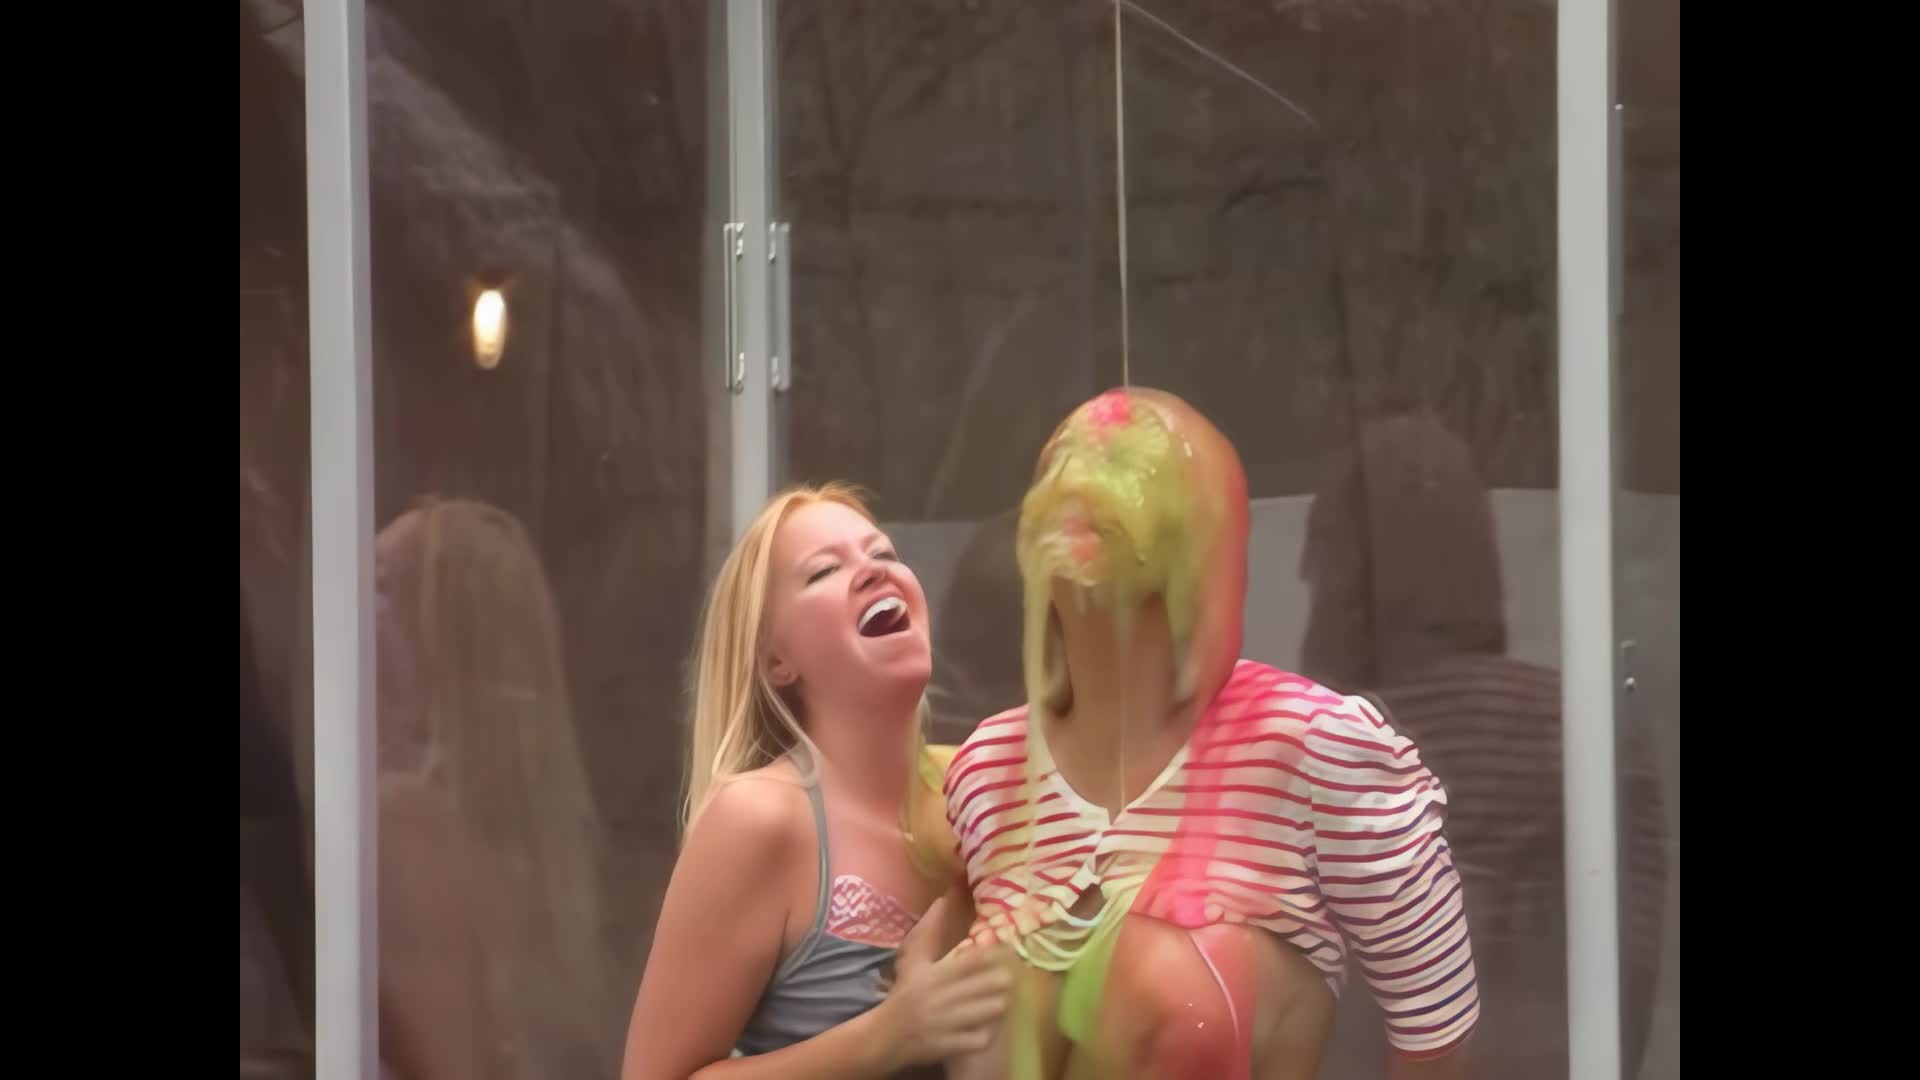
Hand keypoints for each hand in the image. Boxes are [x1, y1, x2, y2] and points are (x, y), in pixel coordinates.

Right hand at [874, 922, 1010, 1069]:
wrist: (887, 1036)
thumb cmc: (904, 993)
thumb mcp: (912, 960)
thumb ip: (929, 931)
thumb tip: (941, 900)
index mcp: (936, 973)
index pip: (975, 959)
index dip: (995, 953)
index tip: (1006, 950)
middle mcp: (944, 997)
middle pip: (992, 984)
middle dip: (1003, 980)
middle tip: (1005, 978)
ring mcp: (949, 1023)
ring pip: (993, 1010)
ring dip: (999, 1004)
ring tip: (999, 1000)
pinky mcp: (952, 1046)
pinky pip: (983, 1037)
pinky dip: (989, 1032)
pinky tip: (987, 1025)